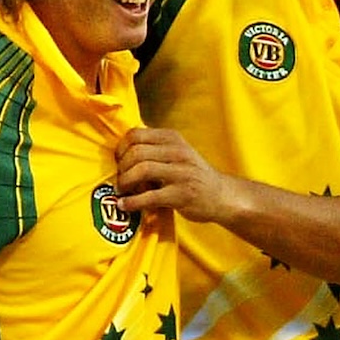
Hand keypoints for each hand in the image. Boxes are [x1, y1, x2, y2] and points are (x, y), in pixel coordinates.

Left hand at [115, 125, 233, 223]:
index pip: (136, 134)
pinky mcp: (181, 195)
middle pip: (136, 152)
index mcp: (172, 138)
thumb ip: (154, 149)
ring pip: (141, 170)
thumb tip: (121, 152)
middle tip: (119, 180)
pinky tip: (124, 206)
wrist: (221, 195)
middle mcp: (177, 151)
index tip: (118, 162)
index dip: (120, 149)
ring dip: (125, 183)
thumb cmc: (192, 175)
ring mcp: (181, 173)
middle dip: (121, 168)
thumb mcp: (177, 152)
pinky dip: (132, 202)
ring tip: (121, 192)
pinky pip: (149, 197)